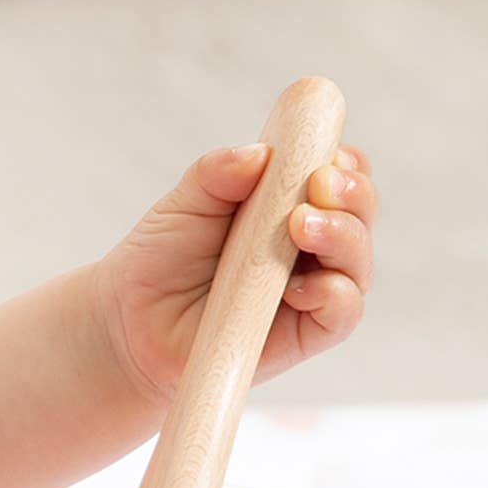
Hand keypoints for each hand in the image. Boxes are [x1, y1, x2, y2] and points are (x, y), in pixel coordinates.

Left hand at [95, 137, 377, 404]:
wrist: (127, 321)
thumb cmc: (161, 258)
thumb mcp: (184, 203)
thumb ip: (218, 174)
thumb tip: (260, 153)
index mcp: (290, 205)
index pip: (340, 177)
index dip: (344, 163)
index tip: (327, 154)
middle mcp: (309, 246)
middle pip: (360, 215)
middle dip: (352, 194)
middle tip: (319, 184)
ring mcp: (311, 289)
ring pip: (357, 262)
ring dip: (343, 236)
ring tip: (302, 224)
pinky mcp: (304, 335)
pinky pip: (341, 315)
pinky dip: (332, 294)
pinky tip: (297, 286)